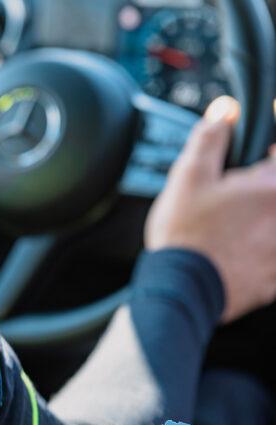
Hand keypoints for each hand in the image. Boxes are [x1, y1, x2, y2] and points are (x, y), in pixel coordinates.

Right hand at [146, 96, 275, 322]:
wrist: (183, 289)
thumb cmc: (186, 236)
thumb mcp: (188, 176)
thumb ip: (210, 139)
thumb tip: (226, 110)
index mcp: (273, 188)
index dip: (264, 154)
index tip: (254, 156)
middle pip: (274, 192)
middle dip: (255, 192)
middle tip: (229, 198)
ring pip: (271, 225)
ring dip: (256, 222)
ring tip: (226, 229)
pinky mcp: (275, 278)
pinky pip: (271, 256)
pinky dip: (257, 251)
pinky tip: (231, 253)